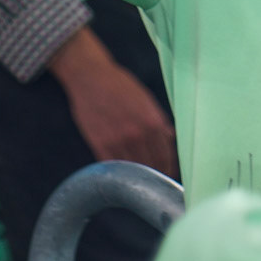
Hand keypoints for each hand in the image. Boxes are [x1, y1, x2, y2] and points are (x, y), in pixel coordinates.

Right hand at [50, 27, 177, 177]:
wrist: (90, 77)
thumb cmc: (120, 85)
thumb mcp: (145, 99)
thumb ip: (158, 121)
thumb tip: (170, 138)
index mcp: (153, 122)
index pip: (165, 156)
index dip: (168, 169)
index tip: (167, 176)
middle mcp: (138, 134)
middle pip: (151, 166)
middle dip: (155, 176)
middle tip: (155, 182)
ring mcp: (118, 141)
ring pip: (132, 170)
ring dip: (136, 177)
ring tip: (138, 181)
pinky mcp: (100, 144)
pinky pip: (112, 166)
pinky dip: (118, 172)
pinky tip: (120, 174)